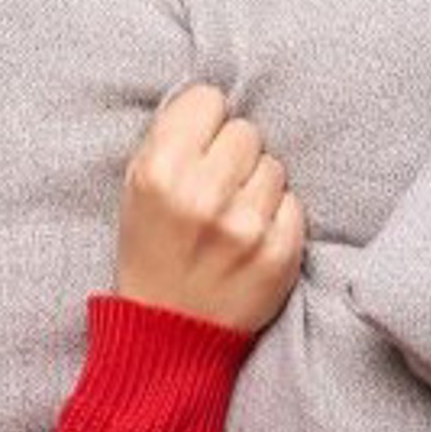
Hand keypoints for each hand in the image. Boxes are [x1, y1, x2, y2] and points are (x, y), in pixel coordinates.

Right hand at [114, 81, 305, 335]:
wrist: (169, 333)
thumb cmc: (153, 252)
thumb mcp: (136, 190)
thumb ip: (170, 139)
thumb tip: (215, 98)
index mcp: (160, 172)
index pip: (208, 100)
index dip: (203, 125)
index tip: (198, 150)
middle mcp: (203, 195)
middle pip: (246, 131)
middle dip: (232, 156)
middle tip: (216, 189)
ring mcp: (246, 226)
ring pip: (274, 166)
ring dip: (257, 187)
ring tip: (232, 218)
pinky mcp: (280, 253)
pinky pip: (293, 204)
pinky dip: (276, 218)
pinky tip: (251, 240)